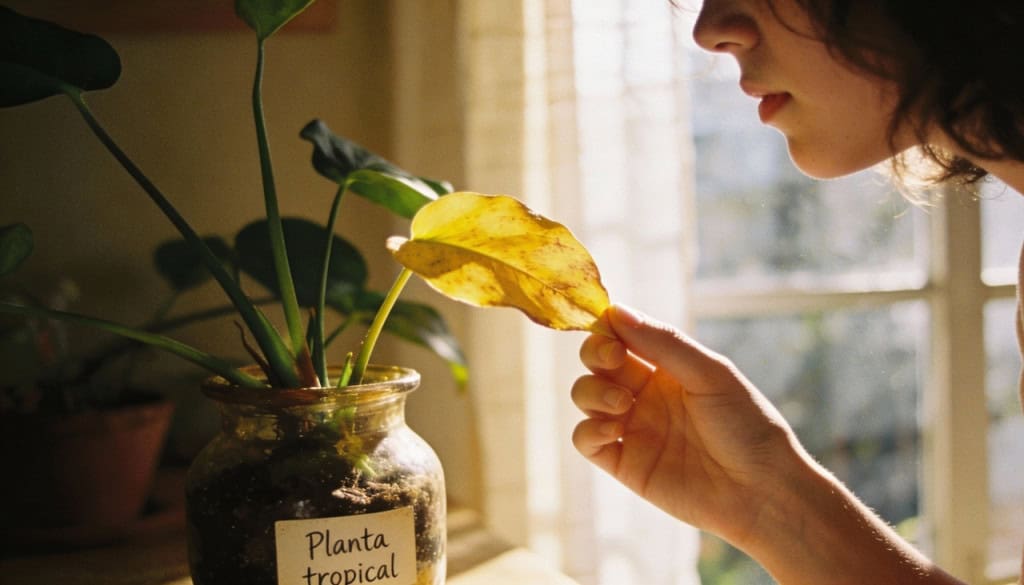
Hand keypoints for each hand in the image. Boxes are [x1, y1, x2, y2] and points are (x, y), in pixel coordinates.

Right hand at [571, 304, 802, 546]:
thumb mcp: (711, 374)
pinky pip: (585, 439)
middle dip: (596, 354)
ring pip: (585, 395)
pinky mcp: (624, 463)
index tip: (611, 328)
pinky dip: (589, 429)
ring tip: (623, 405)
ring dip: (593, 391)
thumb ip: (664, 343)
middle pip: (597, 362)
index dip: (608, 328)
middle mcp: (645, 394)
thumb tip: (615, 311)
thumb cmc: (747, 426)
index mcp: (667, 367)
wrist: (761, 491)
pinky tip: (615, 430)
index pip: (622, 336)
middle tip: (615, 359)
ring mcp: (633, 428)